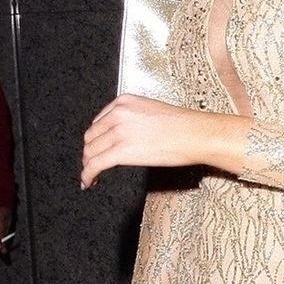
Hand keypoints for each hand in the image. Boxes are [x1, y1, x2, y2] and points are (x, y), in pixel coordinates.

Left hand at [0, 204, 14, 255]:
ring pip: (7, 226)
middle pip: (3, 231)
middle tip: (3, 250)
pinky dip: (8, 226)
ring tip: (3, 241)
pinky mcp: (10, 208)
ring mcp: (7, 212)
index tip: (0, 248)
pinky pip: (10, 220)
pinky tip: (6, 229)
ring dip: (5, 234)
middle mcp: (1, 216)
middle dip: (3, 241)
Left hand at [81, 97, 206, 188]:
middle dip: (90, 152)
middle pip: (91, 136)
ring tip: (91, 175)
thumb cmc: (184, 126)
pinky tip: (89, 181)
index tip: (97, 147)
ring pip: (90, 151)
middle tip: (93, 163)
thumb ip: (133, 119)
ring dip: (88, 165)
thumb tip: (126, 137)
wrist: (196, 134)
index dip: (95, 138)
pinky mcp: (121, 151)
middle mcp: (117, 114)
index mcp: (124, 102)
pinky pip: (95, 165)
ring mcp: (118, 132)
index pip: (98, 121)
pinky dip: (87, 175)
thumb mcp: (151, 111)